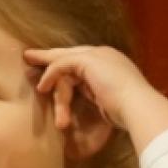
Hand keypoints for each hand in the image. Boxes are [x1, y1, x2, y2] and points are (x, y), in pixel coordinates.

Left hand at [24, 44, 167, 154]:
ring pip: (65, 62)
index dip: (65, 64)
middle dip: (49, 55)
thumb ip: (99, 96)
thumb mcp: (110, 102)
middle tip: (29, 55)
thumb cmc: (128, 113)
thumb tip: (92, 103)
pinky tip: (42, 87)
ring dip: (49, 75)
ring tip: (31, 76)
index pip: (83, 60)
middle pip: (70, 53)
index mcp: (112, 63)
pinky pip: (62, 64)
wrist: (138, 108)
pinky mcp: (88, 60)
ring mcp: (98, 55)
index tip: (50, 70)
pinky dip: (51, 75)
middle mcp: (105, 54)